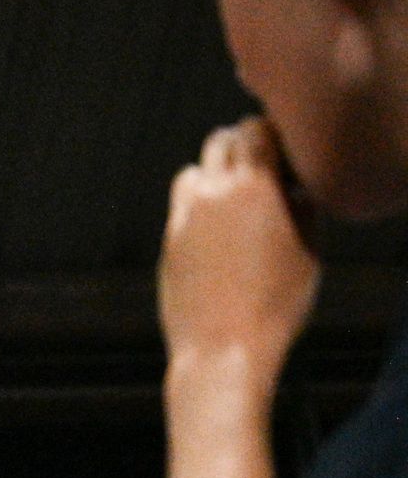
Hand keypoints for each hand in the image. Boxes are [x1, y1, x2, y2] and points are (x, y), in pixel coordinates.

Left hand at [160, 116, 317, 379]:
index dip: (271, 134)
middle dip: (242, 148)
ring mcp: (185, 214)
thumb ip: (299, 203)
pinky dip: (199, 203)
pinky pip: (183, 203)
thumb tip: (291, 181)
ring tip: (236, 198)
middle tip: (262, 169)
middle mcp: (214, 192)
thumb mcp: (307, 250)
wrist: (223, 348)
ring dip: (214, 173)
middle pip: (222, 141)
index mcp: (255, 186)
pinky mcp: (168, 237)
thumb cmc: (277, 304)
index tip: (284, 152)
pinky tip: (217, 226)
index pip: (256, 129)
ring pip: (195, 169)